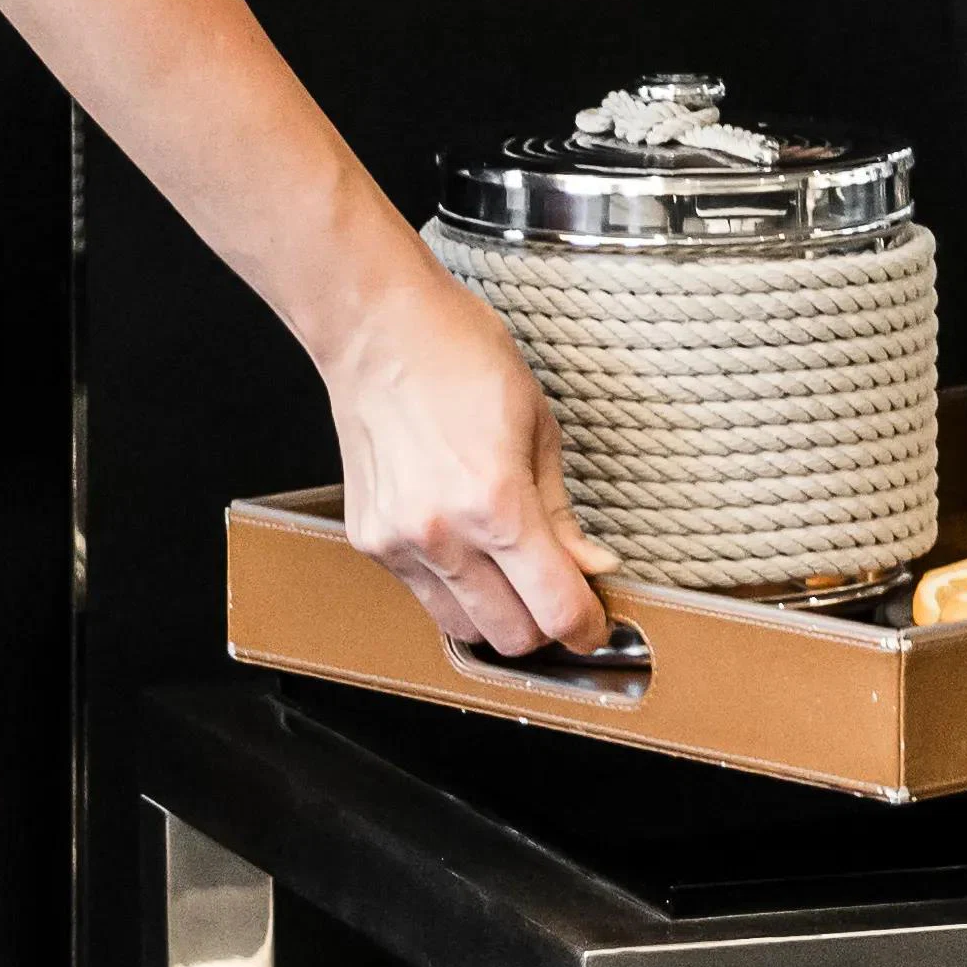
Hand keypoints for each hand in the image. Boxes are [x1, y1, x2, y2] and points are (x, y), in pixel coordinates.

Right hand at [322, 258, 613, 658]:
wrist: (376, 329)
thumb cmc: (461, 357)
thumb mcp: (539, 428)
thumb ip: (563, 514)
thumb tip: (593, 567)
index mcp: (497, 504)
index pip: (555, 611)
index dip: (588, 630)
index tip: (597, 626)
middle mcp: (443, 535)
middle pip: (511, 637)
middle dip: (545, 627)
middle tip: (561, 595)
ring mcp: (398, 543)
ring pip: (463, 629)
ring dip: (498, 616)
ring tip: (512, 573)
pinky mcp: (369, 540)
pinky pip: (423, 595)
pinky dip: (454, 588)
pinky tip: (466, 547)